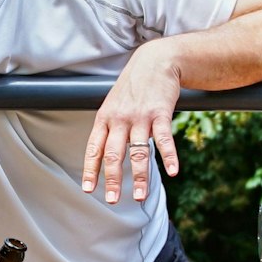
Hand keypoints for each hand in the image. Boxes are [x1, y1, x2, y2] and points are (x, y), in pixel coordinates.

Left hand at [81, 39, 181, 204]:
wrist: (155, 60)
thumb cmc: (134, 86)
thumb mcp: (113, 104)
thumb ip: (109, 128)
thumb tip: (104, 155)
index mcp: (105, 118)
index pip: (94, 148)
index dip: (90, 170)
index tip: (88, 190)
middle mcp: (119, 119)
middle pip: (113, 154)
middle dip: (112, 180)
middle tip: (113, 200)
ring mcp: (140, 116)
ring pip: (138, 152)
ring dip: (139, 176)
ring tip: (139, 197)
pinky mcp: (160, 113)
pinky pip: (164, 139)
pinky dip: (169, 156)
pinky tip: (173, 171)